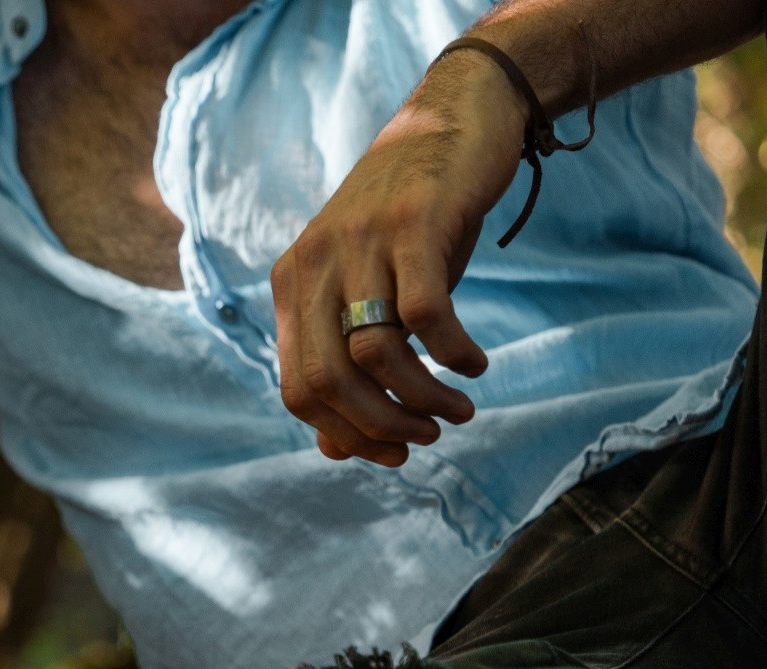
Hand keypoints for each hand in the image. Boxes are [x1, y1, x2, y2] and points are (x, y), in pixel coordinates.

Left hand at [270, 50, 532, 466]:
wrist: (453, 117)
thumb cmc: (412, 222)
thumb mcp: (369, 292)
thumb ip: (345, 365)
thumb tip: (335, 452)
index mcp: (292, 285)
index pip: (298, 389)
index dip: (345, 435)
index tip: (394, 453)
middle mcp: (314, 263)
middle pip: (327, 381)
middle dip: (380, 427)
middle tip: (427, 438)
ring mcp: (361, 241)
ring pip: (375, 354)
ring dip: (422, 398)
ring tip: (459, 410)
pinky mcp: (414, 223)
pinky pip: (426, 313)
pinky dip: (452, 353)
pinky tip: (474, 365)